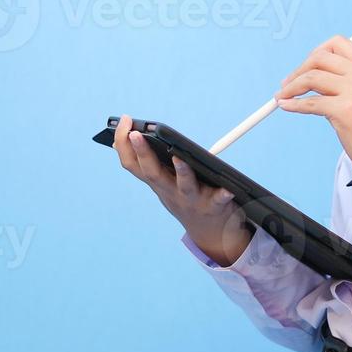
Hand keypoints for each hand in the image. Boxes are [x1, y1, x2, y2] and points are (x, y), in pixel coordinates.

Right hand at [110, 114, 251, 265]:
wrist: (208, 231)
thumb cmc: (184, 197)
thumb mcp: (162, 182)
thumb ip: (147, 163)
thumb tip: (125, 139)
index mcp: (157, 182)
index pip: (132, 163)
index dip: (123, 143)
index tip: (125, 120)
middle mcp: (170, 191)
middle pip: (152, 173)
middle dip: (142, 152)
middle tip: (136, 133)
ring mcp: (191, 200)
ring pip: (184, 185)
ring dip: (182, 171)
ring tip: (179, 157)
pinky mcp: (213, 206)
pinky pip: (218, 200)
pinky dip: (222, 195)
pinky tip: (228, 190)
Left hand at [274, 34, 351, 184]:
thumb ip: (347, 83)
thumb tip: (309, 77)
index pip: (337, 43)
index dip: (316, 52)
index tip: (305, 68)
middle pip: (319, 57)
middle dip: (298, 70)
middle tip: (287, 85)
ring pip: (311, 77)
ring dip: (290, 87)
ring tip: (282, 97)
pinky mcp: (345, 111)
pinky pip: (309, 103)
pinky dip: (292, 104)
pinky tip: (285, 106)